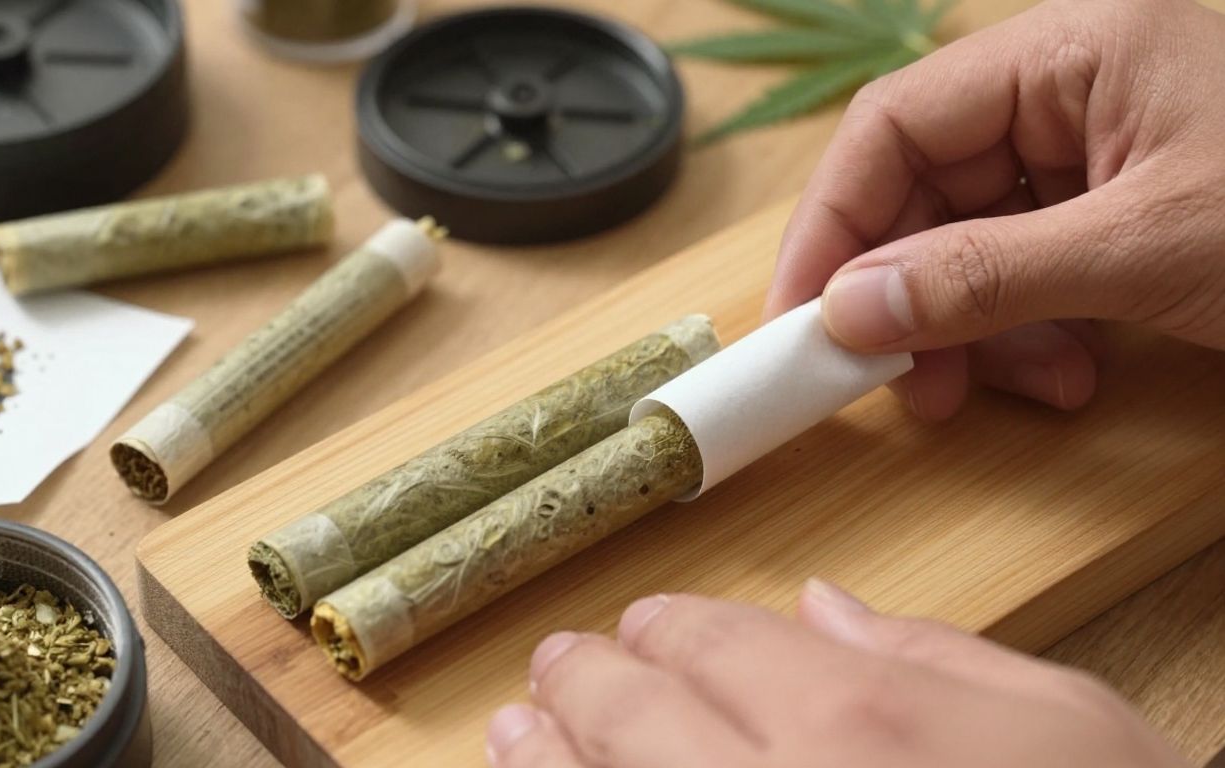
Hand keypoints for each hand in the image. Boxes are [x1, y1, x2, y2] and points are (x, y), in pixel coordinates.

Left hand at [486, 581, 1186, 767]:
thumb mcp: (1068, 726)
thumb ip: (933, 655)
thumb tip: (825, 607)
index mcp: (855, 724)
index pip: (714, 642)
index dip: (666, 627)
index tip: (644, 625)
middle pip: (630, 716)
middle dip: (584, 679)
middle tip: (555, 665)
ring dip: (541, 756)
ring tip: (514, 729)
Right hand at [766, 0, 1224, 420]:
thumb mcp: (1144, 248)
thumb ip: (989, 276)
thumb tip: (848, 310)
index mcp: (1070, 53)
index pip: (897, 125)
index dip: (833, 224)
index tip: (800, 319)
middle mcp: (1068, 95)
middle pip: (926, 194)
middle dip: (913, 300)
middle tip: (902, 384)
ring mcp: (1094, 157)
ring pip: (973, 248)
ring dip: (978, 334)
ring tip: (1024, 392)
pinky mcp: (1117, 217)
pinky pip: (1030, 276)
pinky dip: (1032, 336)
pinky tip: (1071, 375)